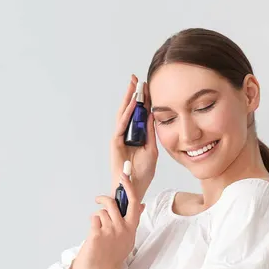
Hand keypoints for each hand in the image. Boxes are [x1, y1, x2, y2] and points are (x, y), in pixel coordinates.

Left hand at [73, 172, 144, 268]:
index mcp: (131, 228)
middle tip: (99, 200)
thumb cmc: (114, 256)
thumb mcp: (128, 238)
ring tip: (98, 231)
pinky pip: (93, 219)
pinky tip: (93, 237)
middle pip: (113, 203)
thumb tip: (141, 204)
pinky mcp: (97, 234)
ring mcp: (110, 231)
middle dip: (104, 198)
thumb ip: (133, 221)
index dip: (128, 187)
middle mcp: (122, 228)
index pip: (133, 202)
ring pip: (101, 212)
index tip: (124, 176)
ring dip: (97, 219)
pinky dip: (92, 225)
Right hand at [110, 74, 157, 201]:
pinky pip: (121, 126)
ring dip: (128, 99)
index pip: (139, 114)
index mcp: (136, 136)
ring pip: (123, 115)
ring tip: (133, 85)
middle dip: (132, 94)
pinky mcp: (115, 144)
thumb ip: (151, 133)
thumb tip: (153, 114)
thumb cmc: (142, 174)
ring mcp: (119, 139)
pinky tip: (132, 104)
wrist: (134, 189)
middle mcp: (126, 135)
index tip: (148, 86)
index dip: (143, 100)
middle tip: (137, 78)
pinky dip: (127, 115)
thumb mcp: (152, 149)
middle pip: (129, 111)